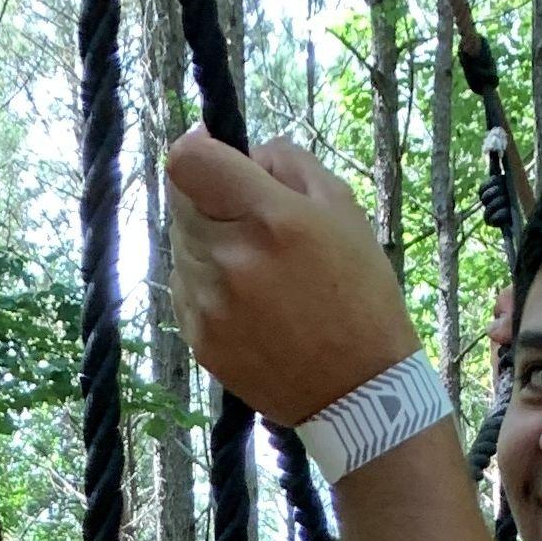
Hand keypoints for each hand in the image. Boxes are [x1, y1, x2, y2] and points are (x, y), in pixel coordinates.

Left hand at [162, 131, 417, 429]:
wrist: (359, 392)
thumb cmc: (360, 293)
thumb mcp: (342, 208)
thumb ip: (288, 162)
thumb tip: (245, 151)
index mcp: (269, 219)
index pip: (186, 163)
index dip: (195, 148)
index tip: (213, 153)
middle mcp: (229, 260)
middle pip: (180, 202)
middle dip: (209, 198)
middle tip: (249, 217)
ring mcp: (209, 304)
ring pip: (181, 246)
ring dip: (207, 242)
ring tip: (254, 267)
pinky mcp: (200, 340)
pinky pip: (184, 288)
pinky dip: (205, 282)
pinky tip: (245, 300)